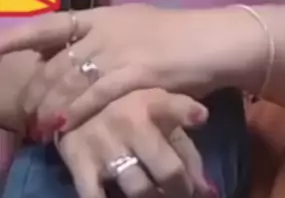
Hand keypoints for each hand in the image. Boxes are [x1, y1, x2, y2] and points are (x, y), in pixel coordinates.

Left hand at [0, 3, 265, 129]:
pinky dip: (75, 112)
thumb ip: (98, 38)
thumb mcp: (131, 27)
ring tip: (38, 127)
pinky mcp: (138, 74)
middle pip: (56, 62)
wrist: (212, 40)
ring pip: (71, 81)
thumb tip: (64, 51)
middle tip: (25, 112)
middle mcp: (107, 30)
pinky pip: (96, 96)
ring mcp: (122, 51)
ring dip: (50, 107)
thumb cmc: (174, 36)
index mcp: (103, 16)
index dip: (20, 35)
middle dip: (35, 90)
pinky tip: (62, 126)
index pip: (52, 24)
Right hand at [48, 88, 214, 197]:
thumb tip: (208, 189)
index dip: (185, 111)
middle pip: (165, 168)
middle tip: (182, 192)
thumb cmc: (127, 112)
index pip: (170, 105)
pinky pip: (94, 197)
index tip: (201, 117)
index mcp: (149, 102)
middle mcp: (126, 119)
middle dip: (179, 188)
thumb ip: (184, 149)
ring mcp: (102, 142)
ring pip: (138, 188)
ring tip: (157, 195)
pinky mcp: (78, 162)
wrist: (71, 102)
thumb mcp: (158, 121)